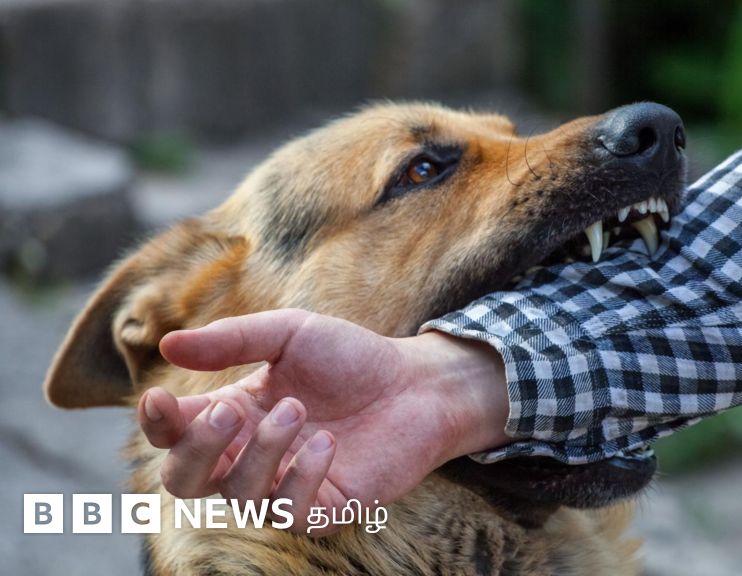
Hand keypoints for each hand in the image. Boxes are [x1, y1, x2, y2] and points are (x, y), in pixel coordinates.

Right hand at [137, 309, 508, 535]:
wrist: (417, 383)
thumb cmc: (353, 358)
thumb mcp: (291, 332)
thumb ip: (232, 339)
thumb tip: (167, 343)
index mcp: (234, 413)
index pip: (172, 433)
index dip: (156, 423)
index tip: (158, 398)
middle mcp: (250, 455)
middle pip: (185, 479)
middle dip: (197, 447)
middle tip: (229, 409)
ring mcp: (284, 485)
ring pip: (238, 494)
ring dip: (261, 450)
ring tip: (300, 409)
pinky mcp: (323, 508)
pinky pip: (288, 514)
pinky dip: (299, 479)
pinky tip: (327, 443)